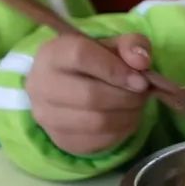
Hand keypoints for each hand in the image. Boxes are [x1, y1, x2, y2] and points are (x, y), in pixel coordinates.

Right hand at [26, 33, 152, 154]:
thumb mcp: (115, 45)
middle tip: (143, 93)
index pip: (81, 56)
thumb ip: (131, 45)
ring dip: (128, 115)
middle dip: (127, 96)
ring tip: (137, 105)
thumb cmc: (96, 61)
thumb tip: (141, 61)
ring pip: (96, 122)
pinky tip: (126, 118)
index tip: (140, 79)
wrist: (70, 87)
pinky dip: (122, 130)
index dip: (115, 68)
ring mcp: (47, 116)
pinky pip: (99, 141)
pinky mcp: (60, 139)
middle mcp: (42, 85)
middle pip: (90, 95)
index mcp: (53, 54)